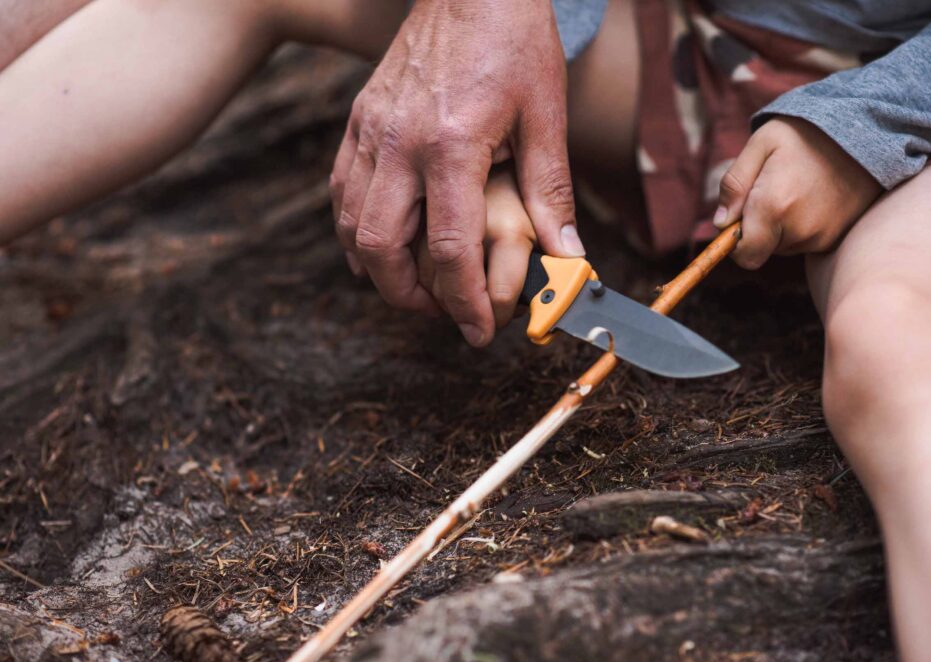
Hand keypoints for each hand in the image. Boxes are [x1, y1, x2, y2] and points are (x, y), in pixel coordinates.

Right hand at [331, 0, 584, 347]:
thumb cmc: (515, 43)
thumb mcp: (546, 116)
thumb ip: (550, 193)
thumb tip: (569, 260)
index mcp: (451, 143)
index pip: (448, 247)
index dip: (464, 301)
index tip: (479, 331)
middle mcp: (399, 142)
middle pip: (382, 250)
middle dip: (411, 298)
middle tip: (445, 314)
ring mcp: (370, 131)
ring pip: (352, 227)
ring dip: (380, 272)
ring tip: (418, 288)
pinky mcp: (359, 121)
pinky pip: (343, 194)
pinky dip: (357, 233)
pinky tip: (384, 247)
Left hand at [713, 116, 881, 268]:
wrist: (864, 128)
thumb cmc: (806, 133)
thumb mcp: (761, 145)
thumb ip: (734, 184)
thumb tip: (721, 223)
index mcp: (773, 207)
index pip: (745, 255)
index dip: (736, 243)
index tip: (739, 220)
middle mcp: (800, 229)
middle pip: (765, 249)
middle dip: (761, 228)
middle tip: (775, 190)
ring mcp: (824, 236)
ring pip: (787, 245)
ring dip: (784, 226)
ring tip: (799, 189)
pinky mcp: (839, 237)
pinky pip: (809, 242)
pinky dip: (806, 226)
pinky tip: (815, 197)